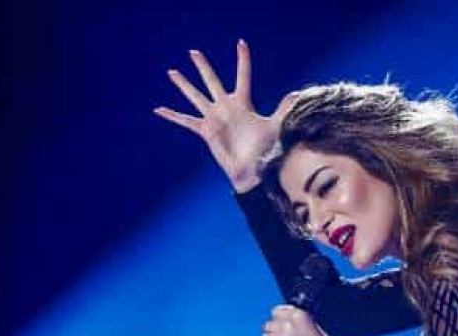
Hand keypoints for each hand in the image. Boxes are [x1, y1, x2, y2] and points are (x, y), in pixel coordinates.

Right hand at [154, 40, 299, 192]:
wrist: (255, 170)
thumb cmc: (266, 149)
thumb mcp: (276, 125)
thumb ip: (283, 108)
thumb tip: (299, 94)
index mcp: (243, 103)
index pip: (242, 76)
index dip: (242, 60)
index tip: (241, 43)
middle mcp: (226, 108)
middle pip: (212, 81)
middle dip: (203, 67)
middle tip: (193, 51)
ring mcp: (214, 118)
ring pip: (196, 96)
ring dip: (184, 85)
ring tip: (172, 72)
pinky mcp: (205, 131)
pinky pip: (185, 121)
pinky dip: (172, 116)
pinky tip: (158, 109)